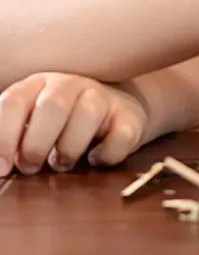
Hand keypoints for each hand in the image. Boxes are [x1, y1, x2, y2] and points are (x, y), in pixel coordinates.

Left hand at [0, 73, 148, 177]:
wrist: (111, 111)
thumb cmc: (57, 125)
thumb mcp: (26, 124)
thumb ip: (8, 139)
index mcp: (37, 85)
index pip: (13, 102)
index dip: (3, 138)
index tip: (2, 169)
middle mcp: (70, 85)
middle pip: (52, 105)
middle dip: (37, 145)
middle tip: (31, 166)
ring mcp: (103, 97)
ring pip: (89, 113)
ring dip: (69, 148)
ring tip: (62, 162)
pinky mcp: (130, 116)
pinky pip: (120, 135)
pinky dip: (105, 154)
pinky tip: (95, 158)